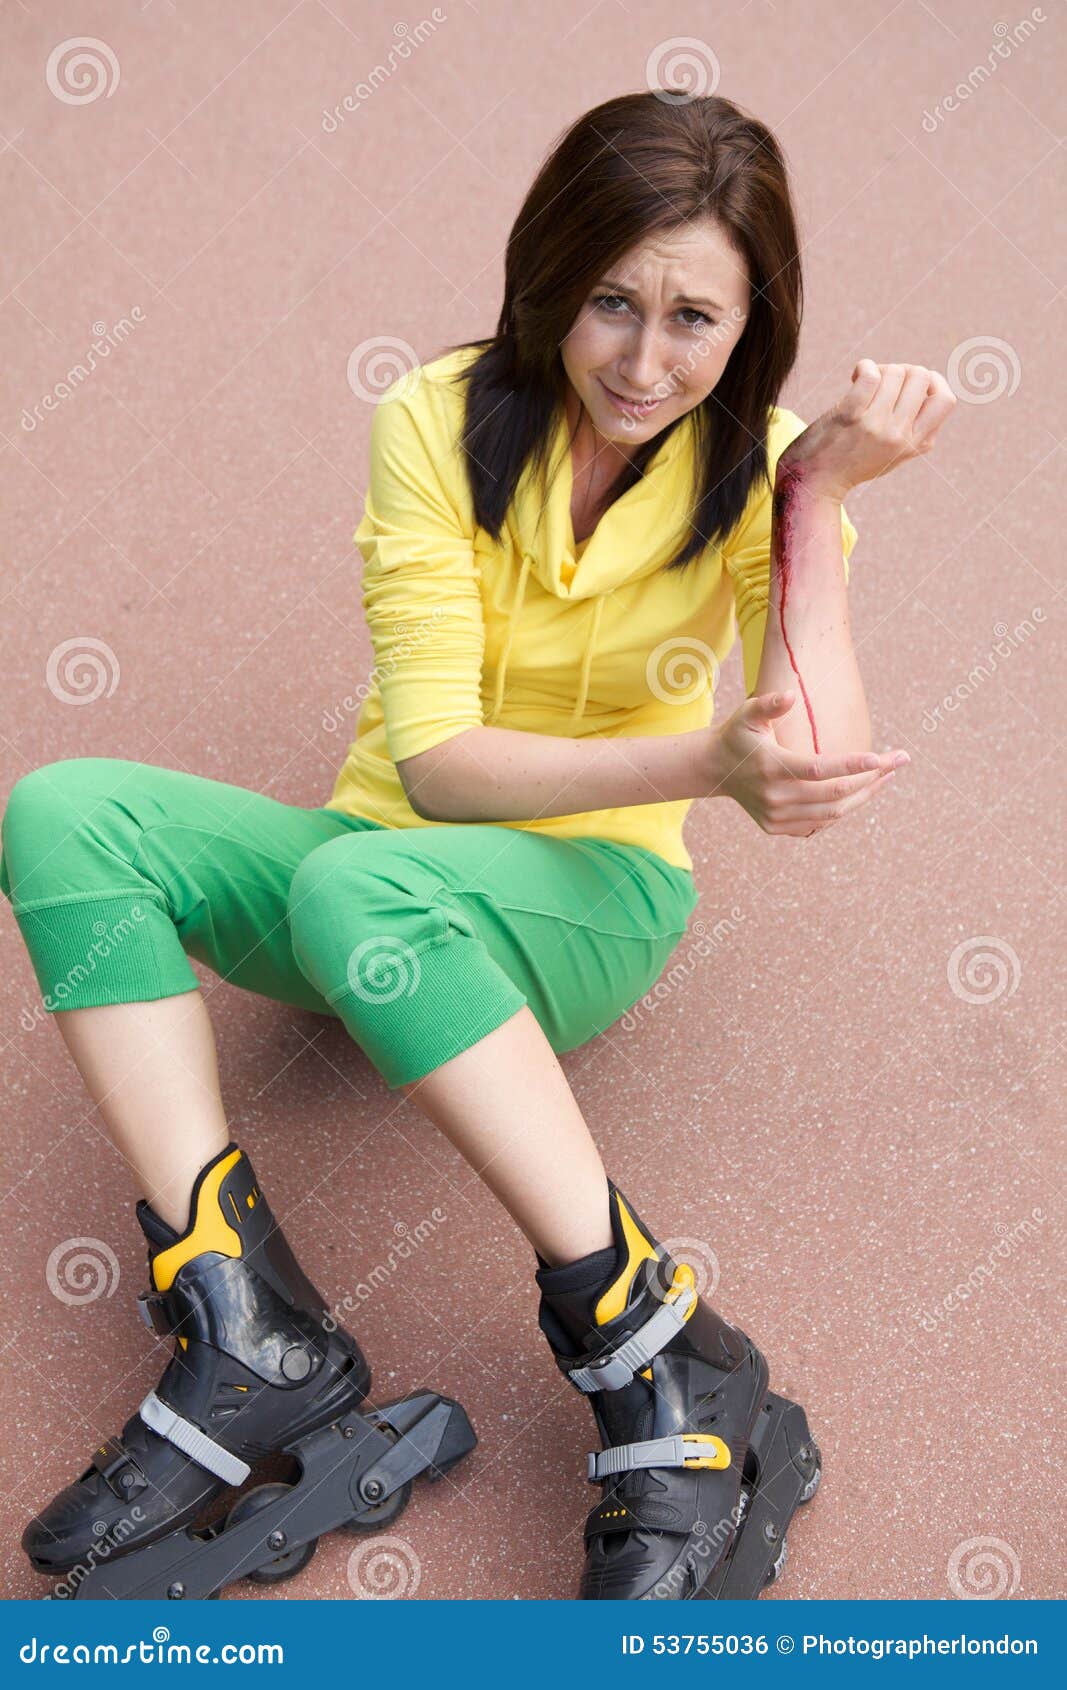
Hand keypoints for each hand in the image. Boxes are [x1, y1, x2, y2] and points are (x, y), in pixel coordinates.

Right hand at [706, 691, 908, 836]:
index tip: (882, 757)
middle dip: (873, 778)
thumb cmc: (738, 734)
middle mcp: (776, 798)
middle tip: (901, 759)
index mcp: (771, 768)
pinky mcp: (778, 827)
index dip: (853, 765)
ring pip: (833, 812)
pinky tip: (862, 791)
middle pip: (835, 794)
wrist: (715, 769)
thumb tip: (791, 695)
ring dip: (865, 795)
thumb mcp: (747, 714)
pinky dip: (843, 808)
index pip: (819, 769)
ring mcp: (777, 817)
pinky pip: (821, 823)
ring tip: (888, 776)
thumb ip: (769, 704)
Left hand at [778, 360, 956, 502]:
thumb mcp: (895, 453)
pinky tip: (855, 376)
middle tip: (883, 383)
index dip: (933, 382)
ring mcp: (877, 426)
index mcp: (917, 444)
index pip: (946, 400)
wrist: (814, 483)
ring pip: (896, 372)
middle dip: (902, 370)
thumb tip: (931, 381)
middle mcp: (900, 436)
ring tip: (865, 382)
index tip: (911, 384)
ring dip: (880, 369)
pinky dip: (865, 367)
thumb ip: (917, 427)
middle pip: (921, 376)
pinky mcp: (852, 416)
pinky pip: (871, 374)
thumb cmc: (854, 461)